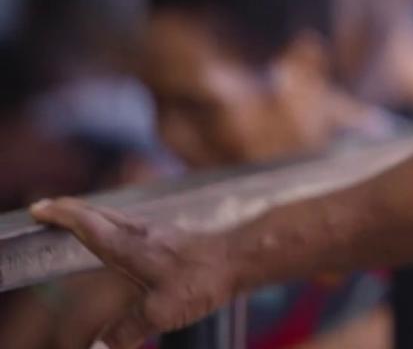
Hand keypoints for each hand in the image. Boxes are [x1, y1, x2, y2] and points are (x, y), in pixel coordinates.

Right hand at [29, 198, 236, 348]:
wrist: (242, 258)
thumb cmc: (203, 280)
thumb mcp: (161, 313)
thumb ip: (126, 330)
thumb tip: (99, 347)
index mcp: (130, 246)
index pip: (87, 225)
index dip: (62, 216)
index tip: (40, 208)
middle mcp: (141, 232)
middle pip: (98, 214)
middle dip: (69, 210)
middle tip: (47, 209)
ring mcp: (158, 231)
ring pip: (117, 216)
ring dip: (93, 215)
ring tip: (77, 218)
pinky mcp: (173, 237)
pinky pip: (133, 224)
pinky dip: (115, 223)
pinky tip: (123, 234)